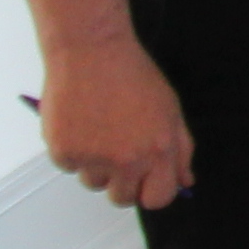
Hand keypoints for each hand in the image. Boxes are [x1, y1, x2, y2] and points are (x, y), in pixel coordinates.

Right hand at [39, 31, 196, 210]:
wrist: (91, 50)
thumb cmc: (130, 74)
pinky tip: (79, 121)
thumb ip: (180, 150)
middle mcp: (127, 160)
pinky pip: (68, 167)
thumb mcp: (170, 110)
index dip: (151, 192)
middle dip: (121, 182)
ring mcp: (93, 158)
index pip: (158, 199)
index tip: (145, 183)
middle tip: (116, 153)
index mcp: (158, 151)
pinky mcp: (64, 152)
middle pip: (122, 198)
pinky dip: (72, 150)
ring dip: (95, 166)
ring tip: (98, 128)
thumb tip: (184, 181)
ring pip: (93, 183)